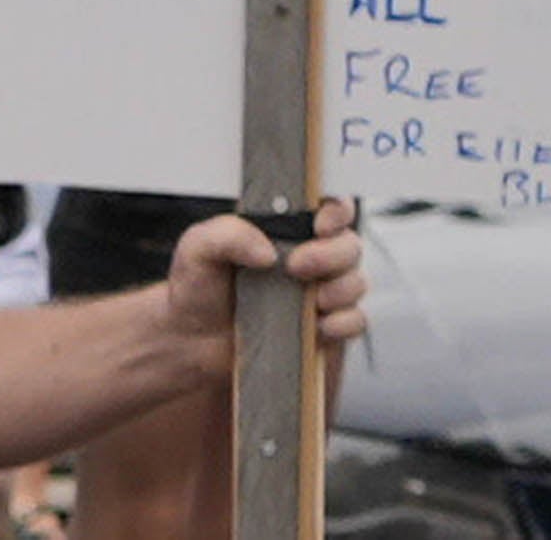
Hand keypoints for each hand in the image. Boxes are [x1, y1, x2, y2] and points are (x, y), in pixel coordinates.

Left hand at [163, 197, 365, 352]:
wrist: (194, 344)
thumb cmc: (198, 290)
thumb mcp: (198, 249)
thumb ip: (228, 235)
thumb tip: (267, 251)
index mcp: (285, 230)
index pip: (328, 207)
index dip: (336, 211)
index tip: (320, 224)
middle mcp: (309, 257)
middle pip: (349, 244)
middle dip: (331, 254)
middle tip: (296, 266)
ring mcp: (319, 293)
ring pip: (356, 282)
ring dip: (339, 290)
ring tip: (307, 300)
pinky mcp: (324, 328)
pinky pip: (355, 322)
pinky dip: (343, 323)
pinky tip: (316, 326)